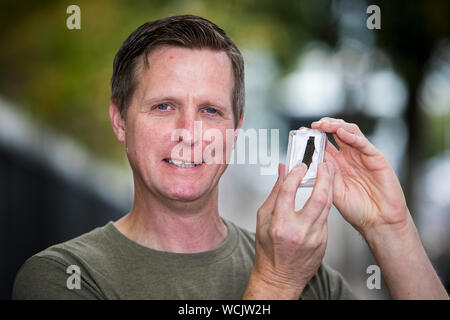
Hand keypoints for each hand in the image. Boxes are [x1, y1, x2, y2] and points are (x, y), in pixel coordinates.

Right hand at [245, 161, 334, 298]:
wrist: (280, 277)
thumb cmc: (268, 250)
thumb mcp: (263, 219)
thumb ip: (274, 192)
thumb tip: (281, 171)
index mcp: (279, 225)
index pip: (288, 192)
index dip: (295, 175)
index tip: (299, 166)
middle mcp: (298, 232)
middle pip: (318, 198)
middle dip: (324, 178)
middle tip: (325, 166)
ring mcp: (314, 239)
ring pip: (326, 207)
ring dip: (328, 188)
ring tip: (327, 176)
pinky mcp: (323, 243)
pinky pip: (325, 219)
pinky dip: (323, 206)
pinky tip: (322, 198)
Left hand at [312, 118, 408, 235]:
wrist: (378, 221)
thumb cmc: (357, 210)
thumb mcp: (334, 192)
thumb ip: (325, 176)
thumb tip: (313, 161)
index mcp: (337, 164)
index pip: (324, 144)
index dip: (314, 137)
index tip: (302, 132)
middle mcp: (350, 157)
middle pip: (336, 133)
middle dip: (324, 126)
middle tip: (313, 126)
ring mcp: (363, 156)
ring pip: (350, 132)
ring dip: (336, 126)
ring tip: (324, 125)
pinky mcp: (376, 158)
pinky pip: (363, 143)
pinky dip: (351, 136)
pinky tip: (340, 133)